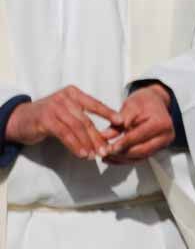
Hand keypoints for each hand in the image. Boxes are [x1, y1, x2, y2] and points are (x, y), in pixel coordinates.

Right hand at [5, 86, 120, 158]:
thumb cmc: (47, 118)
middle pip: (86, 120)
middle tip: (106, 150)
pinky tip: (81, 153)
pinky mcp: (45, 119)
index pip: (95, 104)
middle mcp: (65, 98)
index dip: (109, 113)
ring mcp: (54, 107)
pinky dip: (74, 145)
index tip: (122, 122)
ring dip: (87, 143)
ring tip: (94, 155)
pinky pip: (64, 134)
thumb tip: (102, 136)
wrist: (18, 120)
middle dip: (97, 137)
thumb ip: (80, 118)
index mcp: (73, 93)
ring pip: (76, 128)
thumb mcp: (65, 113)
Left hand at [103, 85, 174, 164]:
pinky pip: (140, 158)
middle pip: (142, 150)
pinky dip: (126, 159)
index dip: (123, 143)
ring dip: (122, 159)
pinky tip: (113, 158)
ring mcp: (163, 144)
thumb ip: (118, 121)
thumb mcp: (130, 106)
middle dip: (121, 154)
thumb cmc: (144, 102)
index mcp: (161, 122)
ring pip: (140, 157)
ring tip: (105, 157)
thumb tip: (104, 135)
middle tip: (104, 154)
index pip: (139, 136)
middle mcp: (166, 135)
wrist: (155, 102)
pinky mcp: (157, 149)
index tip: (109, 148)